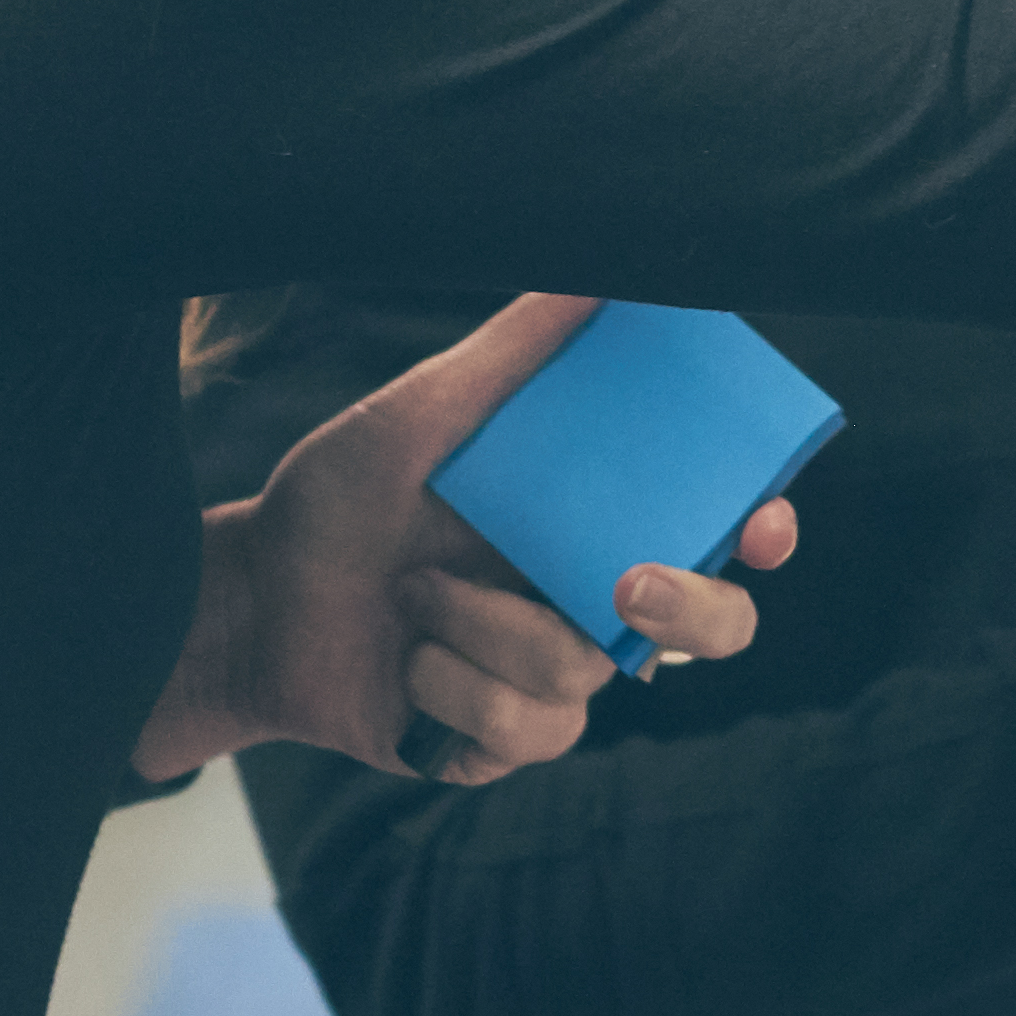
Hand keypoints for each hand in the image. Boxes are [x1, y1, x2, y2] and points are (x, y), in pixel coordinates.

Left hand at [145, 293, 794, 789]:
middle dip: (688, 611)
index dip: (762, 530)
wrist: (251, 599)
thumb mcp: (424, 413)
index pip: (716, 530)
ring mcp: (552, 679)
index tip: (764, 521)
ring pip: (585, 675)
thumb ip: (516, 353)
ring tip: (416, 592)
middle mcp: (589, 601)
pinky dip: (453, 687)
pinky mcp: (503, 743)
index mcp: (593, 521)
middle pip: (710, 628)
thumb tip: (598, 272)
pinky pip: (523, 729)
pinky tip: (407, 660)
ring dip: (487, 627)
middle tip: (624, 585)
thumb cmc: (338, 498)